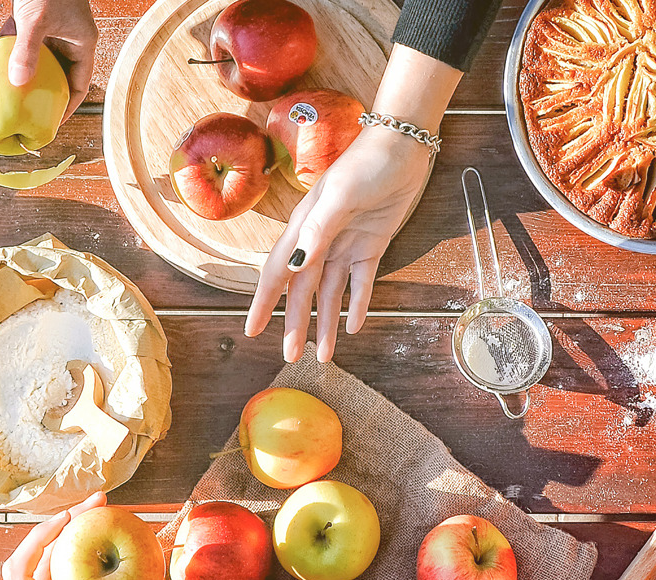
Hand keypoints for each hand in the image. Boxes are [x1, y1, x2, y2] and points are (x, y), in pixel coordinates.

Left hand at [3, 0, 97, 123]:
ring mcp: (54, 29)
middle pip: (60, 75)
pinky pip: (26, 43)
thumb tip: (18, 82)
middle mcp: (70, 39)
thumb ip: (27, 51)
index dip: (69, 106)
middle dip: (46, 93)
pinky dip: (14, 52)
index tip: (53, 122)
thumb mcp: (36, 20)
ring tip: (13, 94)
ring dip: (28, 74)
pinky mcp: (37, 19)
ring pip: (42, 60)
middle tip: (30, 112)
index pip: (80, 84)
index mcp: (82, 43)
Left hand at [3, 492, 174, 579]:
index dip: (40, 537)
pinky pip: (59, 577)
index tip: (69, 518)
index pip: (20, 567)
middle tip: (97, 502)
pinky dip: (78, 560)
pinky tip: (101, 546)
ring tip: (100, 515)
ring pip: (49, 564)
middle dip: (66, 525)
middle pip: (37, 556)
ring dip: (74, 539)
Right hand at [245, 128, 432, 362]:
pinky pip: (361, 282)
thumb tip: (294, 266)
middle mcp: (319, 240)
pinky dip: (357, 304)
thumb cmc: (365, 164)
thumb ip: (316, 230)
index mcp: (304, 228)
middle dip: (295, 324)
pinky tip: (354, 327)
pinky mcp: (371, 246)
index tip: (252, 330)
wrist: (403, 147)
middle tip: (291, 357)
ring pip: (330, 293)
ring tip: (324, 356)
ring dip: (326, 323)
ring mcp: (345, 244)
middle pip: (302, 291)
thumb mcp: (338, 196)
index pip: (278, 271)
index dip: (264, 302)